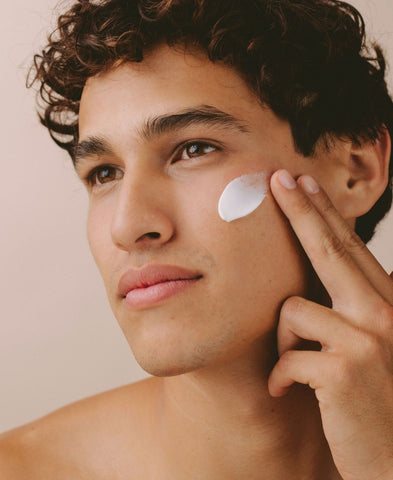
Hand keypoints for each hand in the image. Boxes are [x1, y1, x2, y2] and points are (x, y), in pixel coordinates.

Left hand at [268, 169, 392, 479]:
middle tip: (278, 179)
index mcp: (388, 304)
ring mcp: (369, 338)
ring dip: (284, 343)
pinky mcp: (347, 368)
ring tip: (295, 370)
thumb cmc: (374, 403)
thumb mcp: (366, 348)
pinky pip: (288, 354)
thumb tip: (304, 284)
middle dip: (300, 209)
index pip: (349, 248)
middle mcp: (385, 312)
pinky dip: (280, 376)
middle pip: (331, 248)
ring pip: (294, 308)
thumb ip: (344, 312)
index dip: (324, 213)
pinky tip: (286, 392)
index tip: (302, 185)